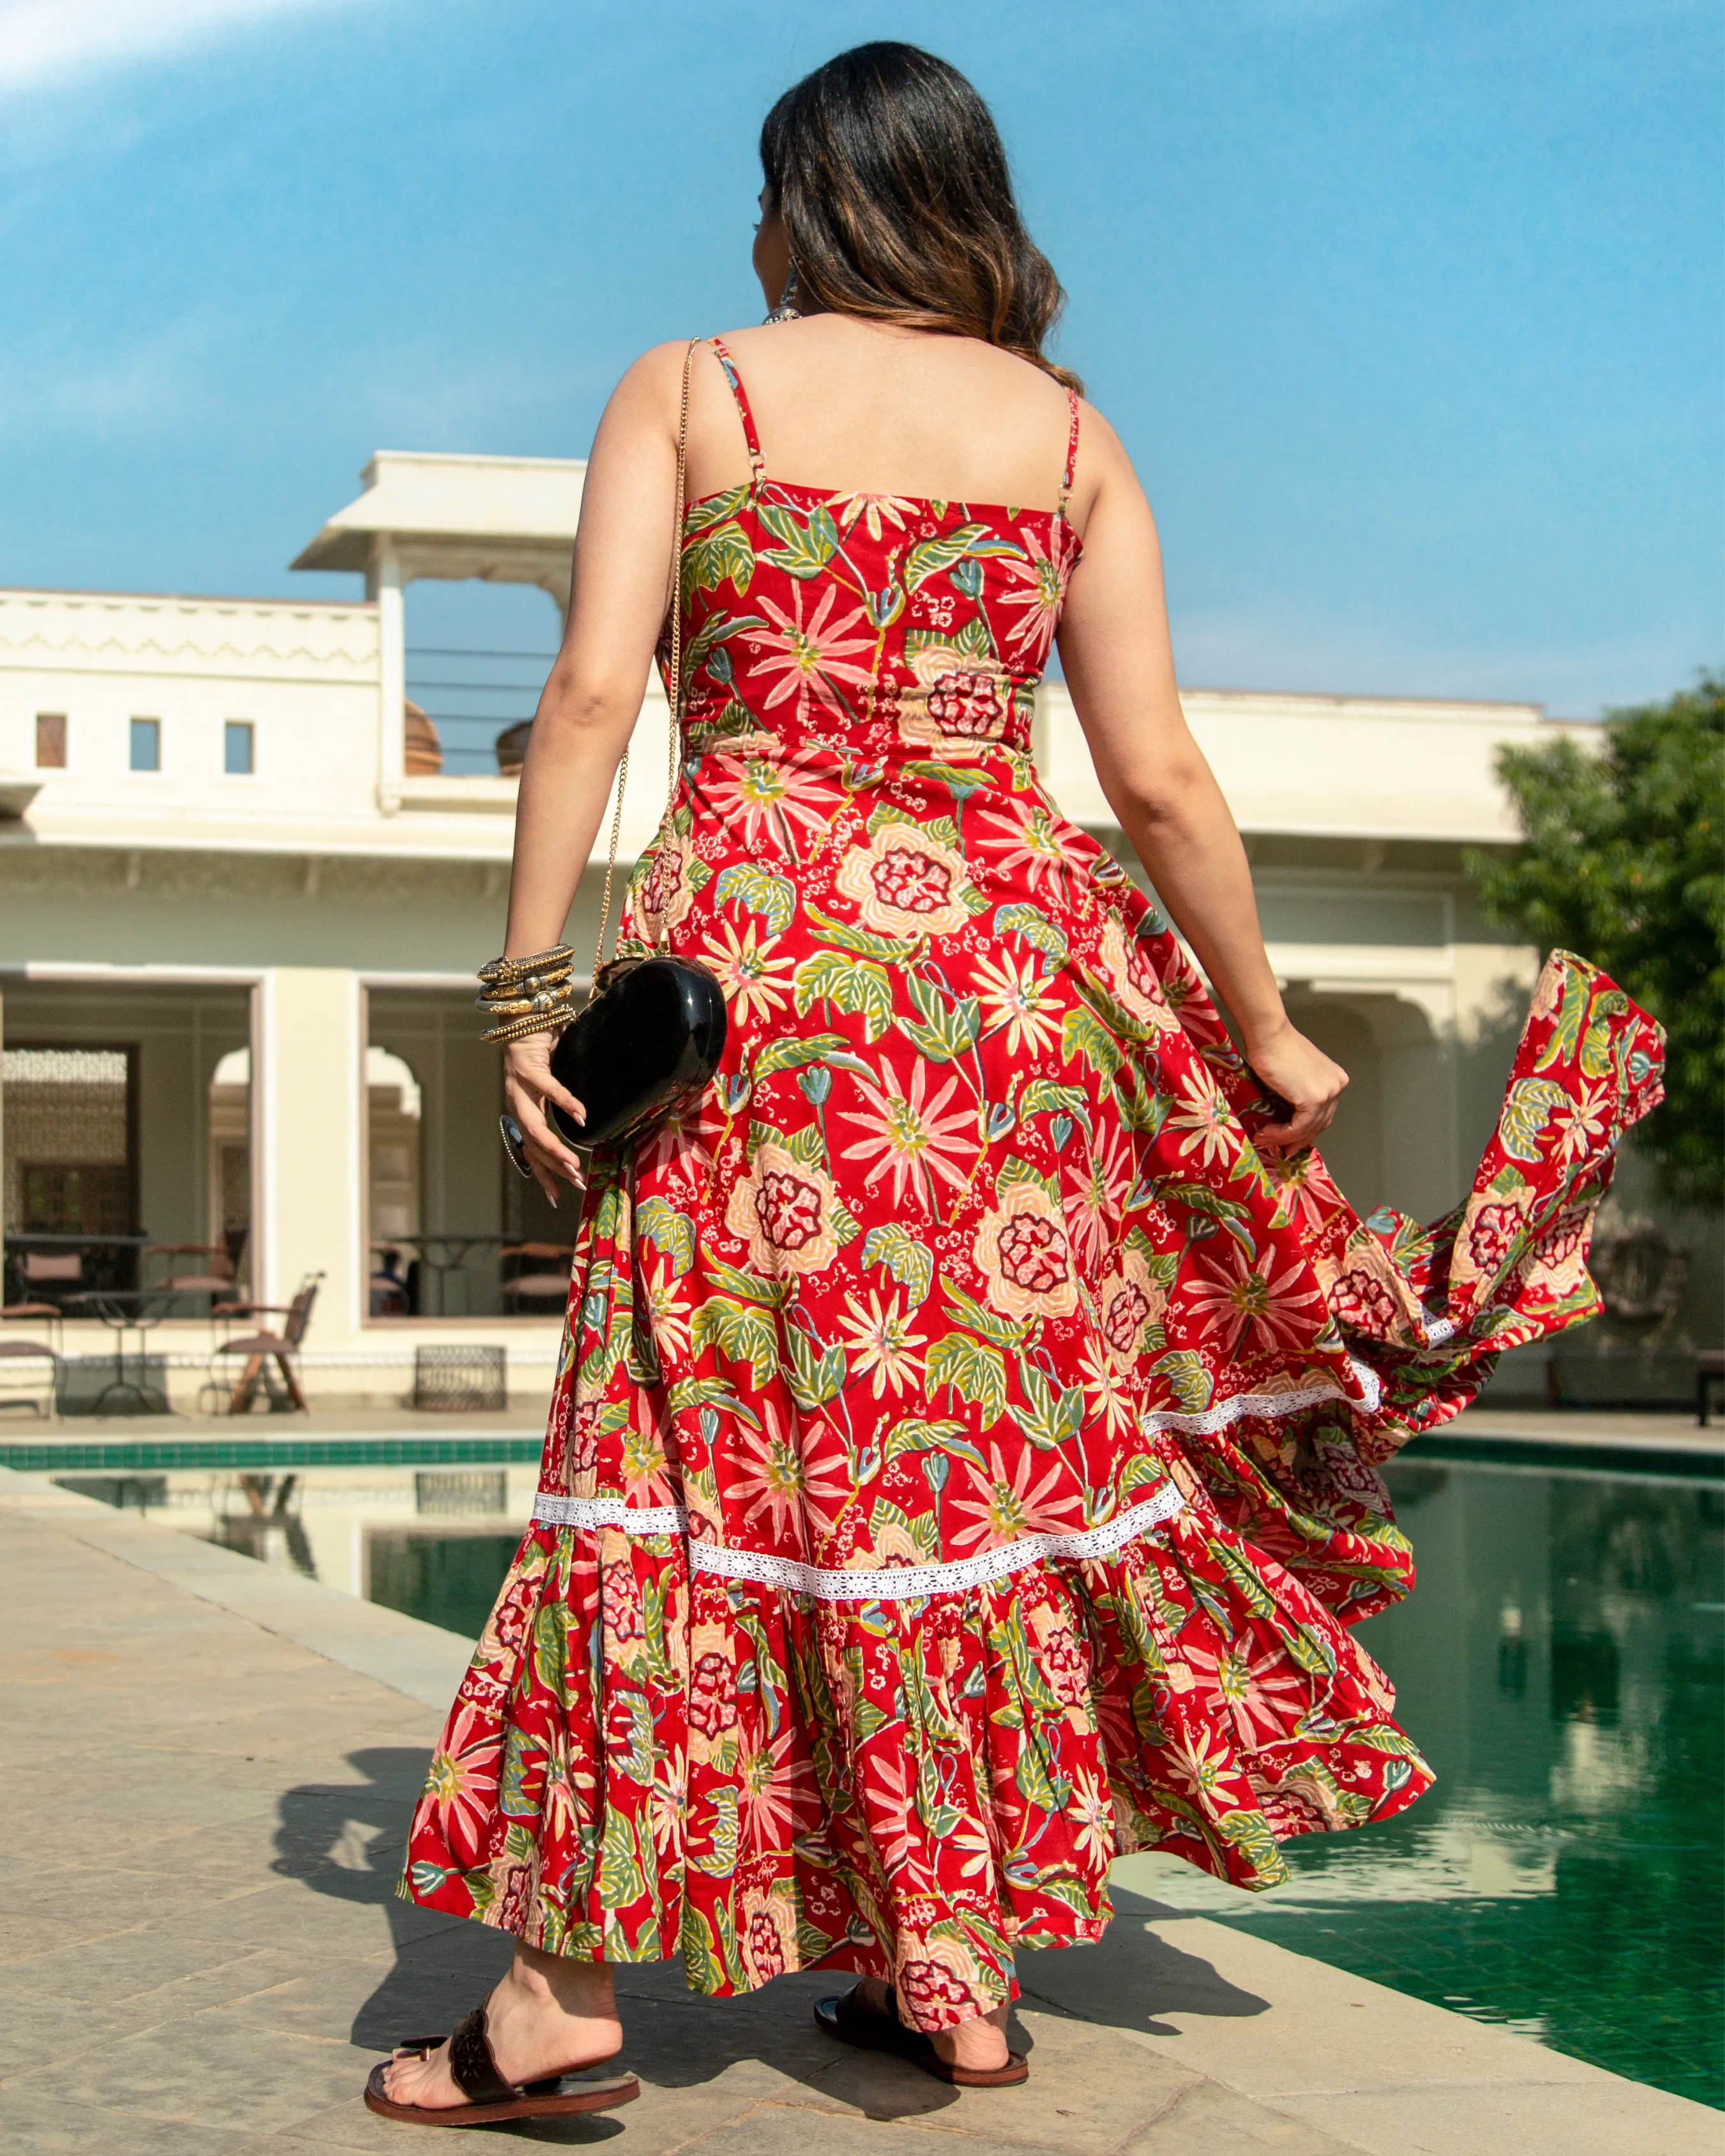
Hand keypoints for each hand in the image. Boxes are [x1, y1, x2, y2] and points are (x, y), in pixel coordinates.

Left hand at [501, 1034, 587, 1205]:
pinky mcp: (528, 1069)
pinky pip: (550, 1090)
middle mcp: (517, 1103)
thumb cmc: (539, 1048)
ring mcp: (519, 1088)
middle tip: (575, 1184)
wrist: (522, 1016)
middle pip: (532, 1145)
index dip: (542, 1173)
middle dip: (554, 1168)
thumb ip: (559, 1101)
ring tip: (574, 1164)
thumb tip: (584, 1119)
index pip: (531, 1150)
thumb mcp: (549, 1082)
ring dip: (555, 1148)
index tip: (556, 1195)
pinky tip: (581, 1116)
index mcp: (523, 1109)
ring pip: (534, 1127)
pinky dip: (566, 1104)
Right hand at [1243, 1021, 1347, 1152]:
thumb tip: (1285, 1122)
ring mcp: (1328, 1093)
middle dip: (1298, 1139)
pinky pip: (1298, 1127)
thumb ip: (1297, 1095)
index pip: (1323, 1114)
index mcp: (1335, 1080)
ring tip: (1264, 1138)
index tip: (1289, 1141)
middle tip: (1281, 1149)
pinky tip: (1267, 1132)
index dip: (1306, 1131)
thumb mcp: (1294, 1075)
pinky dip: (1281, 1134)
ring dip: (1284, 1138)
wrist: (1269, 1035)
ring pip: (1308, 1128)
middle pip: (1319, 1123)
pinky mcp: (1314, 1100)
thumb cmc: (1275, 1048)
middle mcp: (1337, 1086)